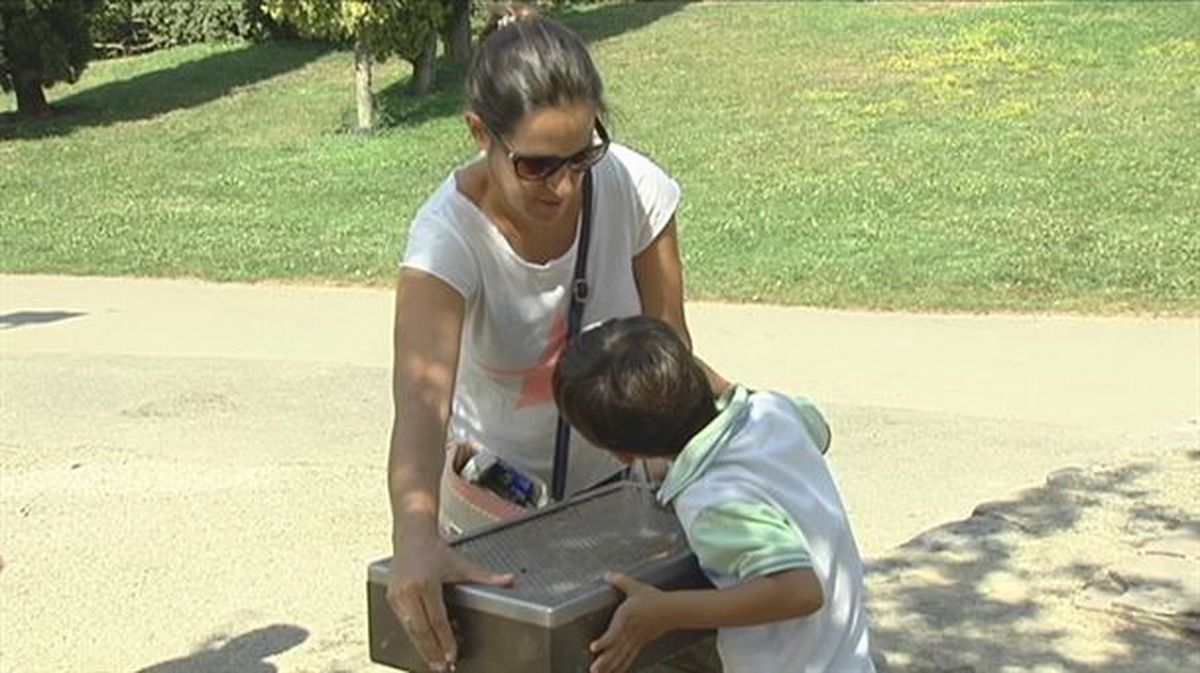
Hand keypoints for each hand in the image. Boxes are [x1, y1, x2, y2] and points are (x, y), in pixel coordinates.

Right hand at [387, 535, 514, 670]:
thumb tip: (509, 581)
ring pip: (410, 630)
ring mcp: (396, 595)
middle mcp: (408, 590)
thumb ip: (486, 577)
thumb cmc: (435, 550)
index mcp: (425, 583)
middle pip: (421, 630)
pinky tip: (424, 646)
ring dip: (422, 648)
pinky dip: (414, 636)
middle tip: (442, 667)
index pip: (437, 619)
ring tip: (433, 662)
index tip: (452, 655)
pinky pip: (403, 623)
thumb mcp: (462, 564)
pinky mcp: (390, 598)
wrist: (411, 536)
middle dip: (432, 651)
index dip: (445, 640)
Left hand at [590, 572, 668, 672]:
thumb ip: (620, 581)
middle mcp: (630, 631)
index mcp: (626, 617)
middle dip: (604, 660)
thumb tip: (607, 574)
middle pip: (616, 649)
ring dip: (609, 666)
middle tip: (594, 669)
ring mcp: (635, 640)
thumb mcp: (635, 587)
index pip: (614, 632)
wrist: (671, 610)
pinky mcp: (640, 644)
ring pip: (621, 656)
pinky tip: (614, 672)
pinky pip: (629, 658)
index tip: (594, 647)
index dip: (604, 641)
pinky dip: (621, 666)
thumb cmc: (653, 598)